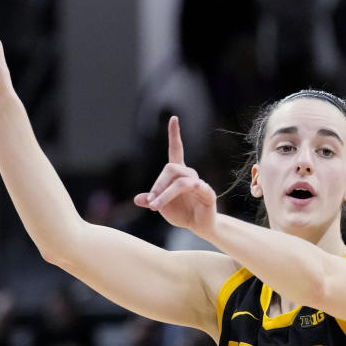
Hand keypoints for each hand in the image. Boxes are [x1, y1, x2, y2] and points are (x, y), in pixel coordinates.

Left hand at [134, 116, 217, 236]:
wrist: (199, 226)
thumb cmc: (182, 213)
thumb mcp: (161, 207)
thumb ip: (151, 200)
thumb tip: (138, 199)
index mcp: (178, 174)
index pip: (177, 150)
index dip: (174, 135)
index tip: (174, 118)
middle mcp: (189, 175)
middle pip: (171, 168)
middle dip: (158, 184)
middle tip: (151, 202)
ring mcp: (199, 184)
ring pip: (180, 181)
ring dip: (165, 194)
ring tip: (155, 207)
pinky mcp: (207, 193)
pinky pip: (197, 188)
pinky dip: (189, 190)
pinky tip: (188, 190)